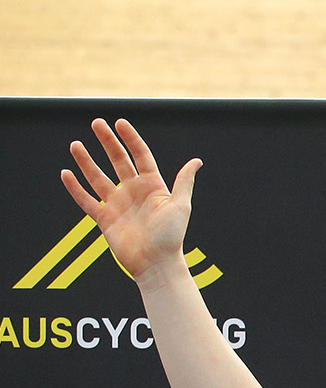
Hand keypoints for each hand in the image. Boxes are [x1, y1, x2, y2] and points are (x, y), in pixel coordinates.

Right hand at [60, 118, 200, 287]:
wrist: (156, 264)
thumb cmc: (171, 236)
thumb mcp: (180, 206)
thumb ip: (183, 182)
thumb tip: (196, 161)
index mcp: (153, 187)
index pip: (140, 156)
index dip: (130, 139)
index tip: (120, 123)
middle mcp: (134, 192)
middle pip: (118, 161)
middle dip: (107, 142)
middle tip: (96, 123)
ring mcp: (118, 204)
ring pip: (98, 177)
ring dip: (87, 161)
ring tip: (76, 145)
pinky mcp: (105, 219)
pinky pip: (86, 200)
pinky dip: (75, 188)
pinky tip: (66, 173)